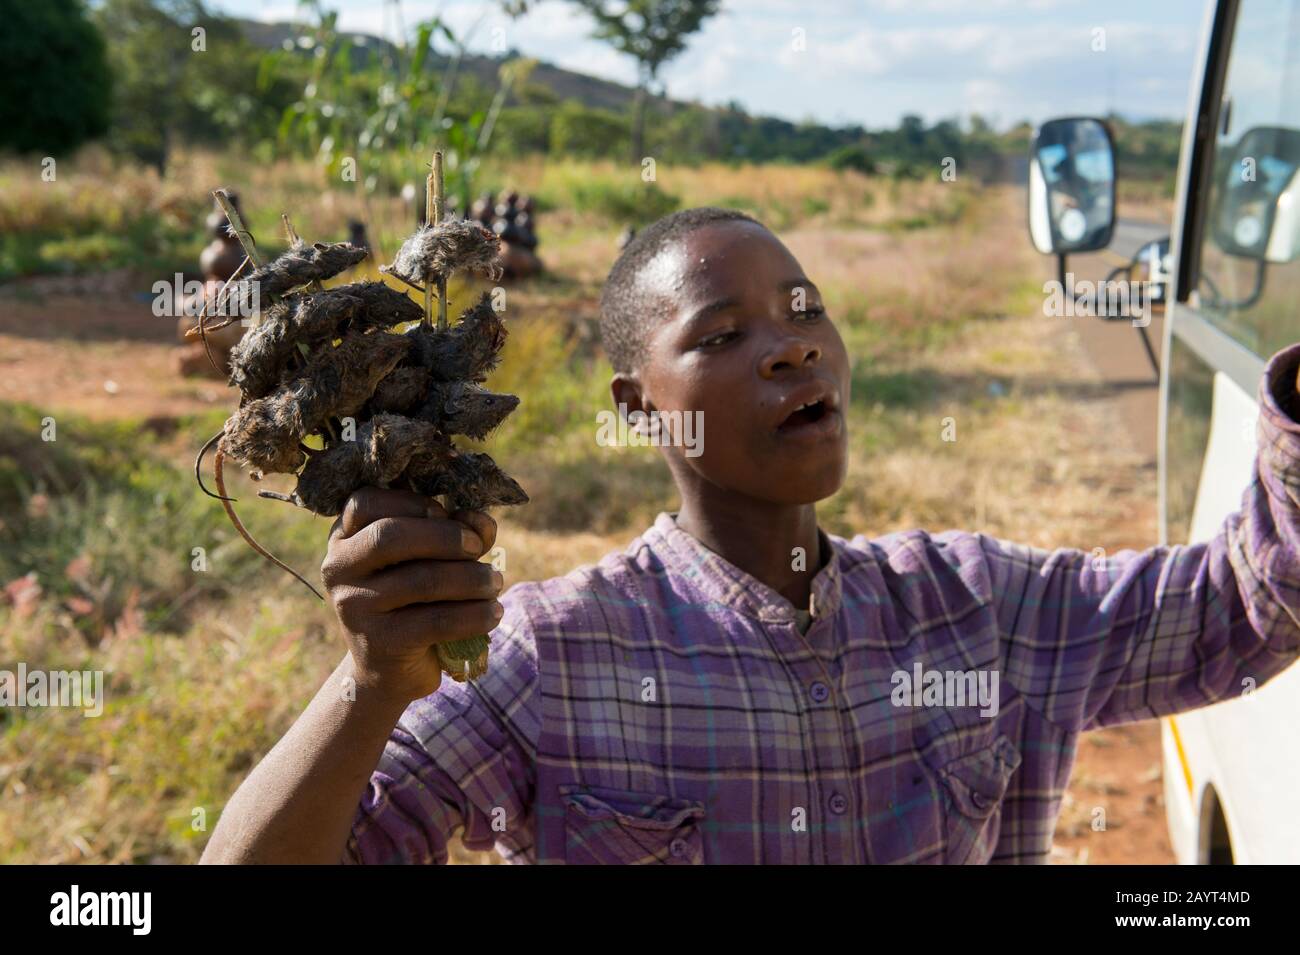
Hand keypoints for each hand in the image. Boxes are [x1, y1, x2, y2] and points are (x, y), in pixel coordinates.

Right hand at [320, 487, 503, 704]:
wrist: (391, 670)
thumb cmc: (413, 601)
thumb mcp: (427, 560)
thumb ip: (454, 531)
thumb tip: (480, 522)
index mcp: (344, 539)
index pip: (366, 501)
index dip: (413, 502)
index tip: (446, 514)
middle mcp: (338, 569)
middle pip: (391, 536)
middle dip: (446, 537)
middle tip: (478, 548)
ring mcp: (354, 608)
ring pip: (422, 580)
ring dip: (472, 578)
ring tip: (495, 582)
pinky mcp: (379, 644)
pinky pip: (436, 621)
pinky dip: (475, 614)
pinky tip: (494, 612)